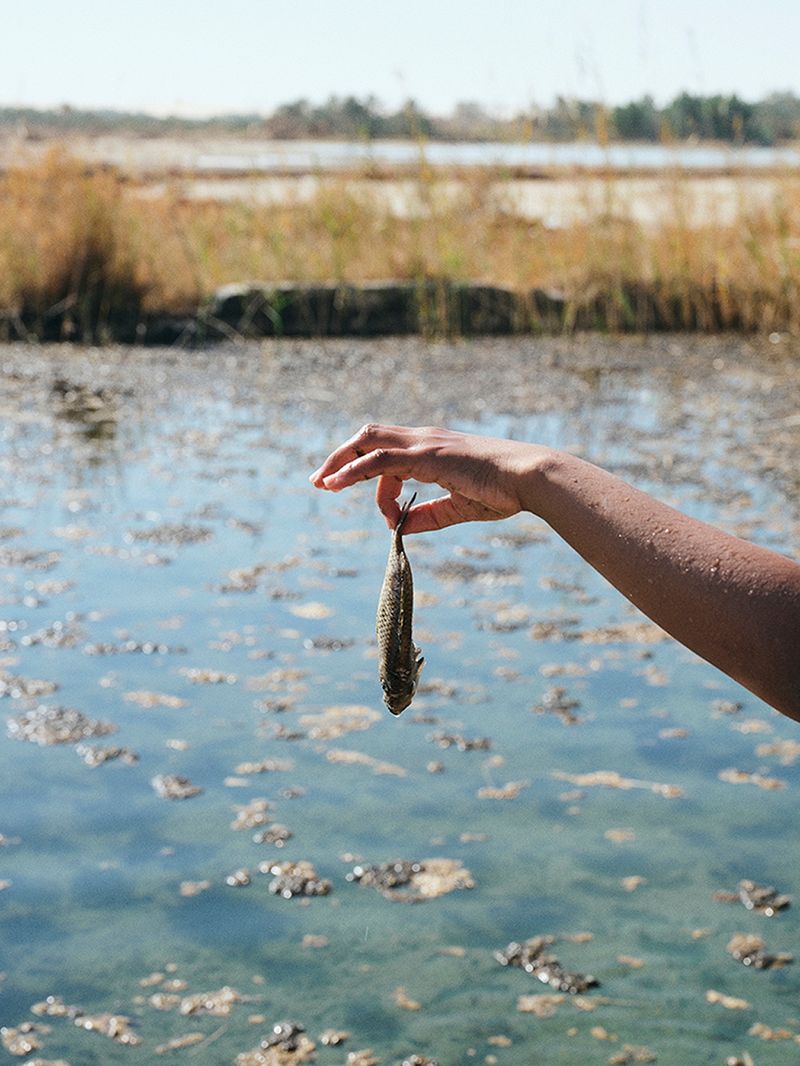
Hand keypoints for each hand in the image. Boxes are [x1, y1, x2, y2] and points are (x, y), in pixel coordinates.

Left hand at [310, 423, 547, 532]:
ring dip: (339, 461)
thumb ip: (429, 516)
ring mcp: (425, 444)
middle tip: (319, 481)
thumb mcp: (459, 507)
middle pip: (369, 436)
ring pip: (368, 442)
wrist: (530, 478)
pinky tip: (335, 484)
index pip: (388, 458)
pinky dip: (354, 470)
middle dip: (340, 456)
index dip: (376, 488)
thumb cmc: (504, 491)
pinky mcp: (427, 455)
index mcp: (432, 448)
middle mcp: (424, 439)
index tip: (388, 520)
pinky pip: (380, 459)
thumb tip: (400, 528)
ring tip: (320, 483)